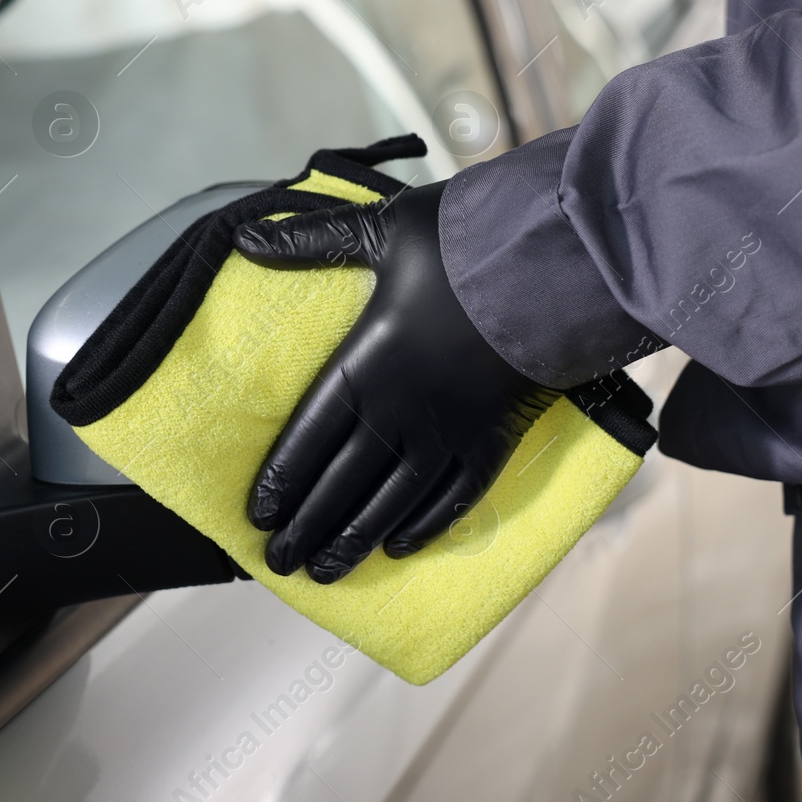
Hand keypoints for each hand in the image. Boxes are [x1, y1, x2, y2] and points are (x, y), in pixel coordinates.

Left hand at [232, 181, 557, 582]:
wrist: (556, 263)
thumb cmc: (466, 242)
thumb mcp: (381, 229)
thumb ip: (313, 240)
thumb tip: (245, 237)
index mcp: (366, 362)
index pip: (309, 434)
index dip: (281, 478)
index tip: (258, 516)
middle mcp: (402, 408)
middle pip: (343, 480)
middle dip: (308, 525)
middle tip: (280, 562)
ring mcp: (450, 430)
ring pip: (393, 500)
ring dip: (357, 538)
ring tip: (326, 572)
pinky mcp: (495, 437)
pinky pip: (456, 495)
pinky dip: (427, 524)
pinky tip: (400, 547)